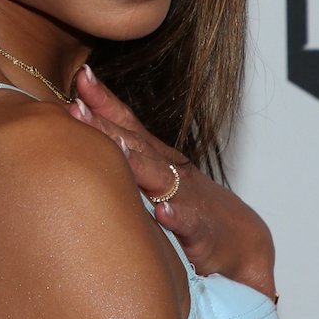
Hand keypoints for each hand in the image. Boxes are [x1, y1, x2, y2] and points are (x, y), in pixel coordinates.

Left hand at [69, 65, 276, 301]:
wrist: (242, 241)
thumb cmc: (190, 205)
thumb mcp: (153, 177)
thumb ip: (122, 158)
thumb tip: (80, 138)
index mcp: (157, 157)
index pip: (128, 123)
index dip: (103, 101)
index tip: (79, 76)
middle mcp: (171, 170)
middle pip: (135, 144)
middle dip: (106, 126)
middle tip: (76, 107)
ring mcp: (188, 198)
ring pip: (160, 178)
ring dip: (138, 163)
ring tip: (117, 148)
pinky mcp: (202, 231)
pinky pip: (189, 223)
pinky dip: (176, 217)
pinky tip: (163, 213)